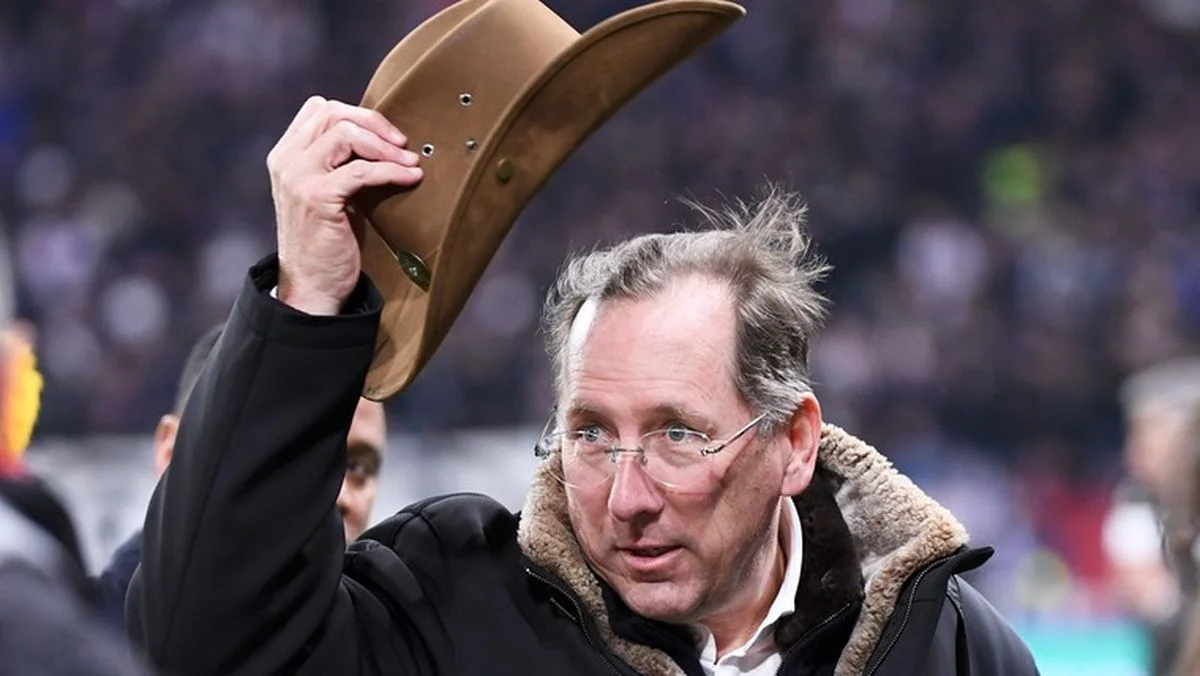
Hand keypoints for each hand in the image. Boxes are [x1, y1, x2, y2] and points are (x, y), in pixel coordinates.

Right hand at [266, 96, 422, 315]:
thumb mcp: (328, 192)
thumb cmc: (328, 241)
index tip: (388, 135)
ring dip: (385, 146)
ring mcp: (298, 177)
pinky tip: (411, 178)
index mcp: (285, 155)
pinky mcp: (316, 197)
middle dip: (375, 124)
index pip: (319, 108)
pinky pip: (361, 170)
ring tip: (410, 162)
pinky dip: (391, 170)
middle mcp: (286, 161)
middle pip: (333, 113)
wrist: (312, 286)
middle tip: (403, 145)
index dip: (359, 114)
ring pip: (346, 133)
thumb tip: (382, 138)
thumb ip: (338, 162)